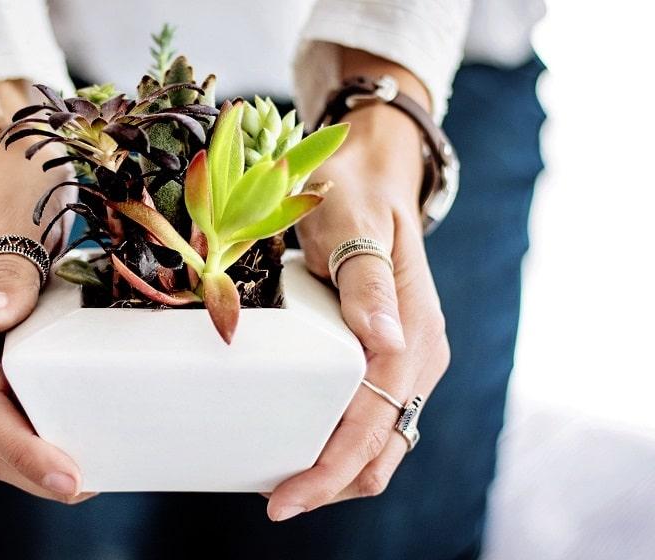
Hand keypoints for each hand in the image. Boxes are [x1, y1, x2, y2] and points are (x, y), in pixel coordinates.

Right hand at [0, 82, 92, 503]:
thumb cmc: (11, 178)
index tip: (70, 478)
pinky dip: (30, 430)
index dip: (23, 449)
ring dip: (28, 458)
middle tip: (88, 484)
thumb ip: (8, 268)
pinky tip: (70, 433)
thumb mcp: (17, 211)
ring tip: (86, 473)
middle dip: (28, 469)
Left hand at [267, 100, 449, 520]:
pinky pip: (370, 418)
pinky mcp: (388, 358)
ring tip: (281, 484)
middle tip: (275, 501)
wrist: (373, 175)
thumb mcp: (354, 224)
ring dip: (335, 471)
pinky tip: (301, 445)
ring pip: (379, 443)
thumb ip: (367, 280)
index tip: (285, 498)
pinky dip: (339, 445)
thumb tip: (385, 343)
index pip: (373, 424)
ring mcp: (407, 359)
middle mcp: (418, 356)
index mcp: (413, 334)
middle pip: (381, 450)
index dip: (331, 469)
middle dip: (330, 484)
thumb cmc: (355, 195)